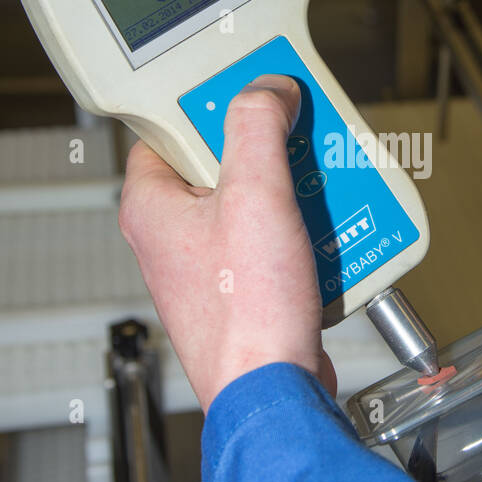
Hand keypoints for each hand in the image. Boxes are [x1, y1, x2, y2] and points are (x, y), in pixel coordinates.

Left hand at [119, 75, 335, 412]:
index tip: (252, 94)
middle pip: (224, 162)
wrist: (273, 392)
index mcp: (151, 206)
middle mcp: (173, 237)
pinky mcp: (243, 290)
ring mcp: (208, 266)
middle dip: (272, 153)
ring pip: (255, 201)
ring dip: (296, 192)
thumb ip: (257, 126)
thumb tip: (266, 90)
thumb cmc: (246, 314)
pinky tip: (330, 230)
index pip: (170, 128)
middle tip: (300, 143)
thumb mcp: (255, 194)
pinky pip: (274, 241)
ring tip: (324, 187)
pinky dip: (304, 231)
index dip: (213, 105)